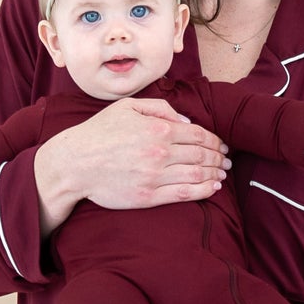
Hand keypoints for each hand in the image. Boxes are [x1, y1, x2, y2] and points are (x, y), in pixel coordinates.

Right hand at [36, 97, 229, 231]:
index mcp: (157, 129)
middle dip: (219, 157)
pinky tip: (213, 188)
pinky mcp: (149, 196)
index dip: (215, 140)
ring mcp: (155, 176)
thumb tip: (185, 120)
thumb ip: (159, 108)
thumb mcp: (127, 107)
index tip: (222, 145)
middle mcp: (160, 152)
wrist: (75, 163)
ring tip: (223, 174)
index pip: (198, 134)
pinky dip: (203, 191)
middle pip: (201, 155)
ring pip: (197, 175)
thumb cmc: (99, 133)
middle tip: (227, 160)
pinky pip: (184, 194)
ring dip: (215, 174)